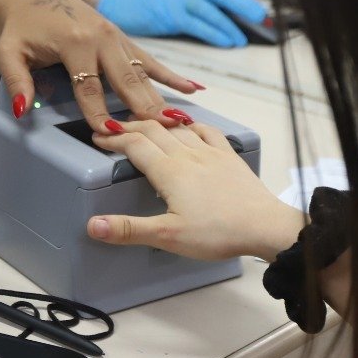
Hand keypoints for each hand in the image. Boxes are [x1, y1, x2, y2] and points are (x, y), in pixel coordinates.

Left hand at [0, 0, 195, 128]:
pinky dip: (171, 75)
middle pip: (126, 81)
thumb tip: (22, 110)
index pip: (90, 88)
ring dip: (160, 98)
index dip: (99, 114)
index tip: (110, 136)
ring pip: (142, 74)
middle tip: (160, 134)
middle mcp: (101, 38)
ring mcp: (116, 36)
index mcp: (75, 42)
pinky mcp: (122, 38)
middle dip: (142, 109)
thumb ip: (17, 81)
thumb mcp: (8, 53)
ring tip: (179, 121)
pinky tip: (193, 89)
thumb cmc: (20, 28)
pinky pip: (149, 60)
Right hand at [84, 119, 301, 260]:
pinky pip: (207, 131)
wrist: (264, 226)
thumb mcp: (168, 236)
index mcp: (169, 171)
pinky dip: (192, 124)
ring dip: (156, 121)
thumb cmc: (218, 233)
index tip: (97, 136)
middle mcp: (187, 155)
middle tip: (113, 127)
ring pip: (177, 127)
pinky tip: (189, 126)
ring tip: (143, 122)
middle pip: (152, 130)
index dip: (112, 138)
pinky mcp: (228, 157)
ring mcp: (210, 153)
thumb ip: (128, 229)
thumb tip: (93, 225)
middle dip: (129, 126)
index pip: (134, 145)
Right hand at [96, 0, 267, 47]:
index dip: (244, 2)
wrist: (119, 0)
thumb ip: (198, 2)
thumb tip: (227, 19)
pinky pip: (199, 27)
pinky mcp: (172, 15)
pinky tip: (225, 41)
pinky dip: (214, 35)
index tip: (261, 12)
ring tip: (241, 40)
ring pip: (213, 15)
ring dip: (230, 29)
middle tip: (262, 22)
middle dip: (244, 12)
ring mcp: (180, 0)